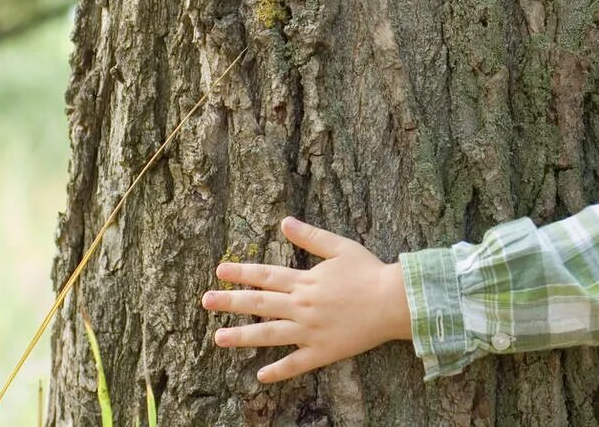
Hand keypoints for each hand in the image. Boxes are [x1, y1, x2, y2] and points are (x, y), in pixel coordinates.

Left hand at [201, 217, 411, 382]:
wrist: (393, 302)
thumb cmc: (369, 272)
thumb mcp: (340, 247)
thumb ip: (310, 237)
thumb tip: (284, 221)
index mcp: (305, 281)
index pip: (266, 276)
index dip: (242, 272)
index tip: (220, 271)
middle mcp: (302, 306)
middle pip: (260, 303)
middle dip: (231, 302)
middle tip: (206, 301)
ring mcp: (310, 331)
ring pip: (270, 334)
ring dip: (242, 337)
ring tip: (218, 338)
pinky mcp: (323, 351)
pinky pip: (296, 364)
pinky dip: (278, 371)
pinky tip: (260, 377)